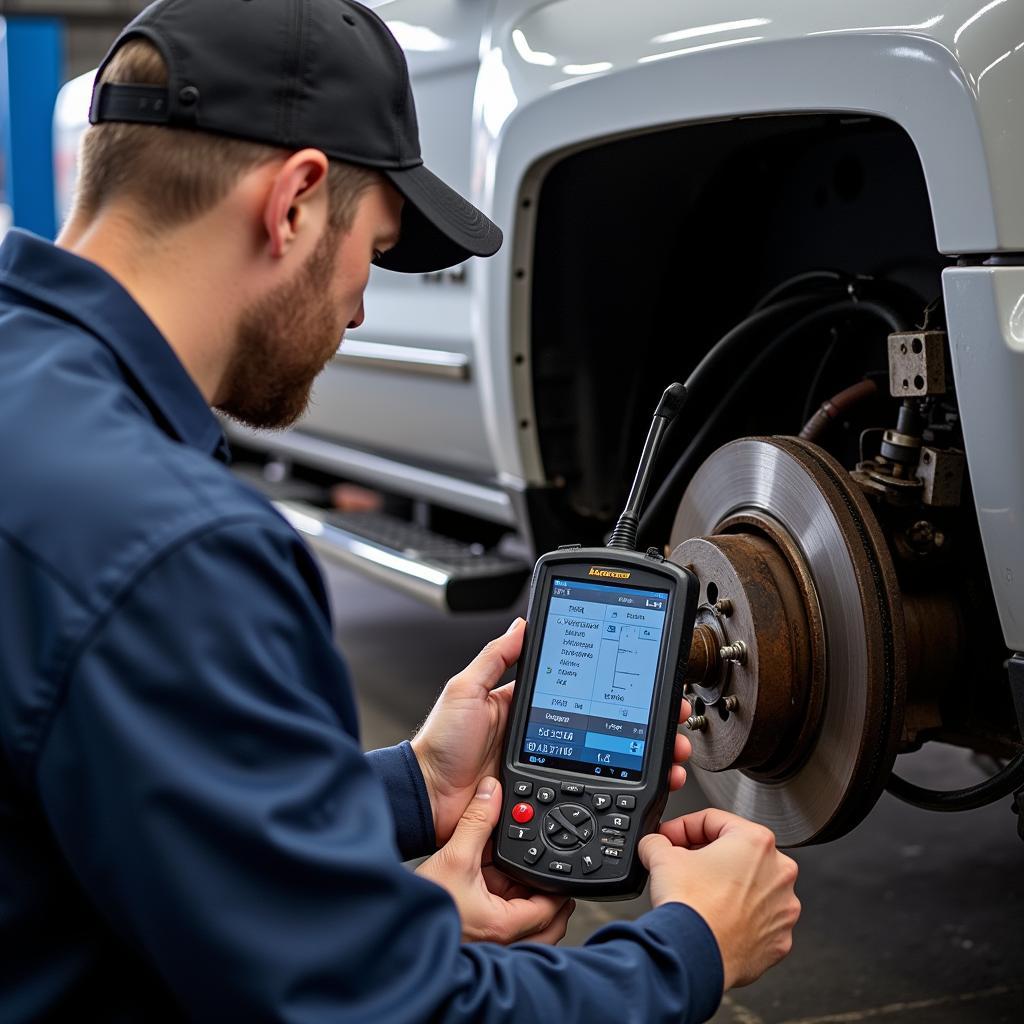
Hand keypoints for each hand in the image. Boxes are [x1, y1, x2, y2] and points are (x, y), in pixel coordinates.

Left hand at [411, 619, 695, 844]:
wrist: (429, 797)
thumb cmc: (440, 744)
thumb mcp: (464, 689)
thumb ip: (494, 658)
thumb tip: (520, 626)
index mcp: (523, 705)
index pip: (578, 688)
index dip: (611, 685)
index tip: (641, 678)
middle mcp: (542, 734)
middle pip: (603, 724)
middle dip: (643, 723)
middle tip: (671, 717)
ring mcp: (548, 766)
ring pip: (606, 759)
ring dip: (644, 757)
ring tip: (670, 752)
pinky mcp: (546, 793)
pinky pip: (587, 790)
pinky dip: (619, 790)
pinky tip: (645, 786)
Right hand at [416, 777, 574, 943]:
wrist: (395, 931)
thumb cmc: (425, 908)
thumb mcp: (454, 858)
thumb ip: (477, 823)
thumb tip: (490, 792)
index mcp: (505, 926)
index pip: (552, 908)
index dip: (558, 884)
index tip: (558, 864)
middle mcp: (502, 942)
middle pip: (545, 924)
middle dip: (548, 897)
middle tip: (546, 872)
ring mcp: (490, 944)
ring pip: (525, 928)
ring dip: (527, 903)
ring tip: (518, 876)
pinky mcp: (476, 941)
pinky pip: (504, 927)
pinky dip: (506, 908)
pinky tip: (492, 887)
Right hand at [639, 809, 800, 989]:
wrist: (693, 956)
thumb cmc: (689, 906)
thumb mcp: (661, 857)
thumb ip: (658, 841)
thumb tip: (655, 843)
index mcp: (756, 841)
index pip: (713, 821)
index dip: (682, 827)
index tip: (669, 838)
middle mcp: (778, 872)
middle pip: (735, 853)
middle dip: (706, 857)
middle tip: (681, 866)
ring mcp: (783, 908)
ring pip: (750, 887)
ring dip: (725, 887)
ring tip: (698, 896)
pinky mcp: (780, 939)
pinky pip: (757, 920)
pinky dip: (737, 917)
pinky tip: (715, 920)